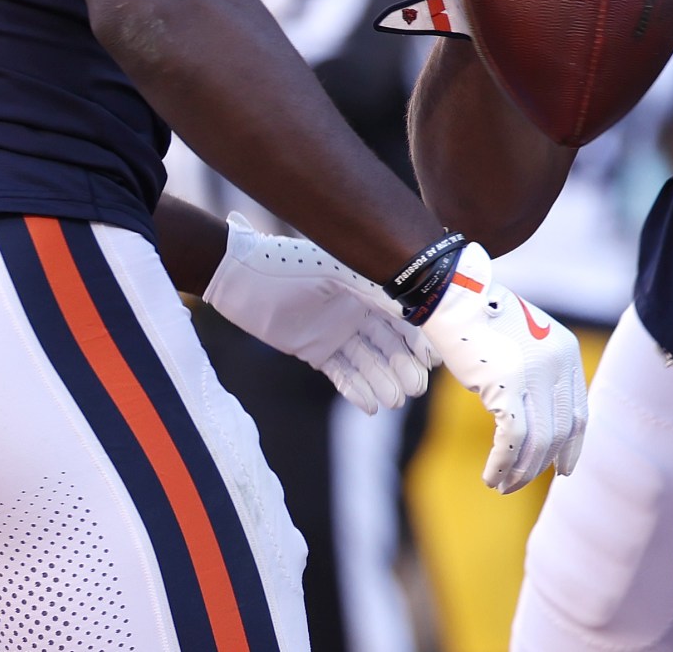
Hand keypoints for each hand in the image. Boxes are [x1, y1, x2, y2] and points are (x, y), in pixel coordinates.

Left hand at [203, 214, 435, 413]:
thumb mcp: (336, 272)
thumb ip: (373, 288)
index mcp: (368, 286)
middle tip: (415, 389)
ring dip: (383, 381)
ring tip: (395, 400)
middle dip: (403, 366)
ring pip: (368, 362)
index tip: (432, 359)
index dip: (418, 338)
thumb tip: (413, 305)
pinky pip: (342, 374)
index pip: (403, 316)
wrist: (240, 280)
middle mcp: (358, 310)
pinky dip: (356, 389)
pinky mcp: (316, 351)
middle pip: (389, 344)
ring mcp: (337, 332)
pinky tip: (370, 405)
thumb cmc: (289, 265)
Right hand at [421, 243, 588, 492]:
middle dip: (543, 464)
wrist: (452, 294)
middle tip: (520, 484)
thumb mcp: (523, 341)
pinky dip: (502, 464)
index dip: (572, 446)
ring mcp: (534, 374)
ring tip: (502, 486)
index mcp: (566, 350)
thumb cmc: (480, 318)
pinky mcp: (506, 385)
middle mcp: (557, 363)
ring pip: (538, 441)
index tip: (562, 469)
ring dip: (520, 471)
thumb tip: (537, 420)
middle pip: (560, 431)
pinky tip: (490, 476)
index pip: (578, 411)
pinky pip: (511, 439)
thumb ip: (537, 372)